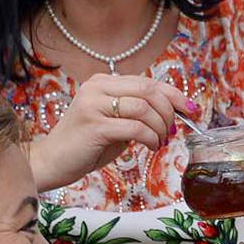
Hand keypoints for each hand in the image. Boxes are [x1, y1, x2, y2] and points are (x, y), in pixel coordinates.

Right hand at [32, 74, 194, 189]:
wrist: (52, 161)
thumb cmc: (86, 145)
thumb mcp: (114, 123)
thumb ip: (136, 114)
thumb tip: (172, 115)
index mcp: (103, 82)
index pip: (148, 81)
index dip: (175, 95)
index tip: (191, 109)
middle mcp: (97, 87)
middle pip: (149, 90)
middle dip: (169, 112)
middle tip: (171, 132)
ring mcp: (94, 104)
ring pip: (144, 108)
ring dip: (159, 128)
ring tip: (159, 142)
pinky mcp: (94, 125)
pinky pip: (135, 127)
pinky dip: (150, 138)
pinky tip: (150, 147)